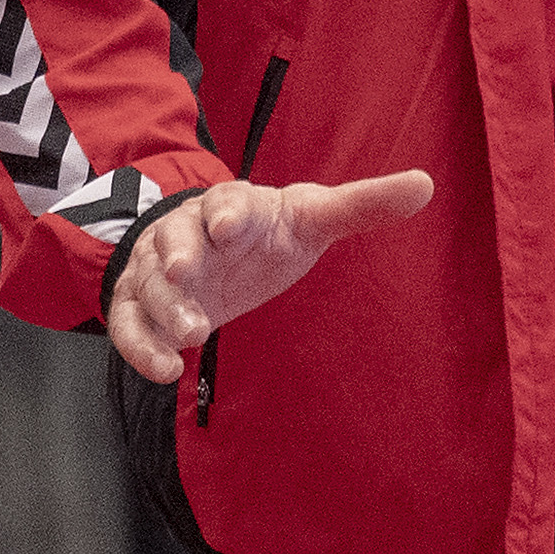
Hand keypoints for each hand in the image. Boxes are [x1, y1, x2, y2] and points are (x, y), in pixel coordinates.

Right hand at [102, 173, 435, 383]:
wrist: (211, 250)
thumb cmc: (267, 232)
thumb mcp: (310, 218)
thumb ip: (362, 205)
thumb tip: (426, 183)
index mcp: (232, 205)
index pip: (225, 201)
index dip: (227, 211)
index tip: (231, 226)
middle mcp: (188, 231)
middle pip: (174, 237)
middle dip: (180, 257)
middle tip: (190, 275)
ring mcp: (158, 267)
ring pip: (150, 282)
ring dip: (166, 307)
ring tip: (192, 336)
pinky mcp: (140, 303)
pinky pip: (128, 322)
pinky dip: (140, 346)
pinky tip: (164, 370)